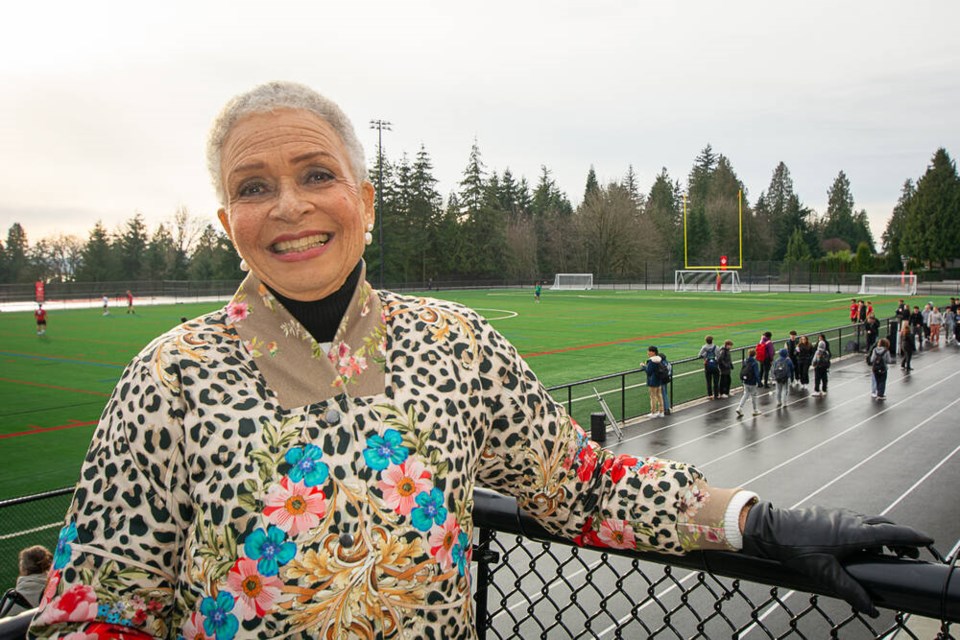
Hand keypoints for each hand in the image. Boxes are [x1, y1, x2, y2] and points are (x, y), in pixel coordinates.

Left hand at [741, 501, 932, 616]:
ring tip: (885, 549)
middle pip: (883, 525)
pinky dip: (864, 529)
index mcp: (856, 533)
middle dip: (899, 536)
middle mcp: (850, 520)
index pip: (892, 533)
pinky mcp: (827, 514)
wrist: (772, 529)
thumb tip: (871, 609)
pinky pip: (853, 520)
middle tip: (908, 550)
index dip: (911, 536)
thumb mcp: (825, 574)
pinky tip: (857, 543)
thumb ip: (850, 591)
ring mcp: (839, 515)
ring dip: (881, 533)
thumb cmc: (798, 550)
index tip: (926, 539)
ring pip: (868, 521)